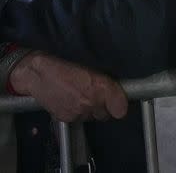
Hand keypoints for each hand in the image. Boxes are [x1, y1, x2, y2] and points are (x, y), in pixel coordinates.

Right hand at [9, 52, 127, 121]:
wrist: (40, 76)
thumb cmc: (66, 69)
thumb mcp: (92, 72)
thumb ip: (107, 85)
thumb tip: (118, 95)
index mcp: (101, 87)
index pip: (120, 109)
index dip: (120, 107)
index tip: (118, 105)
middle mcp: (92, 101)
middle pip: (106, 115)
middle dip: (103, 108)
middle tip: (95, 98)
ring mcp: (79, 112)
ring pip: (92, 118)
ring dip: (90, 111)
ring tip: (80, 98)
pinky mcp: (67, 118)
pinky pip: (78, 119)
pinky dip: (77, 113)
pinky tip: (70, 102)